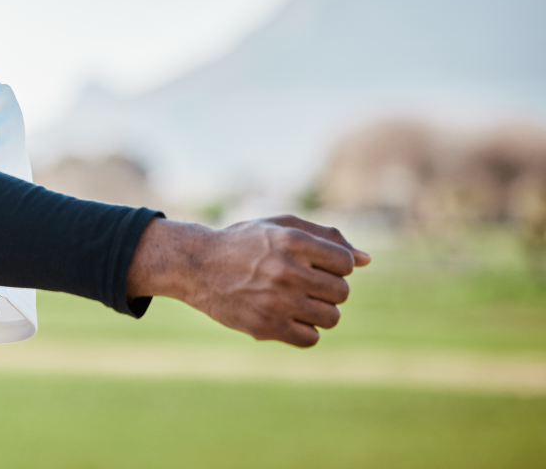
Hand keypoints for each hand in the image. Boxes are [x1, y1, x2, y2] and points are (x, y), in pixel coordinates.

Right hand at [128, 215, 371, 347]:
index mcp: (292, 241)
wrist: (197, 265)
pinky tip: (289, 317)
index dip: (336, 265)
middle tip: (303, 283)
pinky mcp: (266, 326)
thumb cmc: (246, 243)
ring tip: (297, 301)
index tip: (315, 264)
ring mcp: (276, 301)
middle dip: (327, 288)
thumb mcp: (282, 227)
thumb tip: (368, 260)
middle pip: (341, 292)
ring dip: (319, 311)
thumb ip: (327, 238)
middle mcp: (286, 270)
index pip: (347, 264)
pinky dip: (305, 330)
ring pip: (330, 318)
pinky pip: (311, 338)